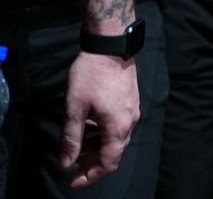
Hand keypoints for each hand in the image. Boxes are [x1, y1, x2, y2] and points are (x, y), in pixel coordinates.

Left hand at [60, 51, 139, 188]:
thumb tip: (66, 163)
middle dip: (93, 163)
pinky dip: (104, 135)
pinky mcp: (131, 101)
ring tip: (78, 147)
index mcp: (118, 127)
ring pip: (117, 139)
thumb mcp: (75, 108)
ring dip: (98, 148)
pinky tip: (89, 127)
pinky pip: (119, 127)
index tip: (73, 180)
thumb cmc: (92, 76)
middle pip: (114, 153)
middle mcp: (130, 122)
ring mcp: (133, 111)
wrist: (111, 46)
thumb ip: (71, 138)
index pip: (108, 162)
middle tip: (72, 164)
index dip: (90, 176)